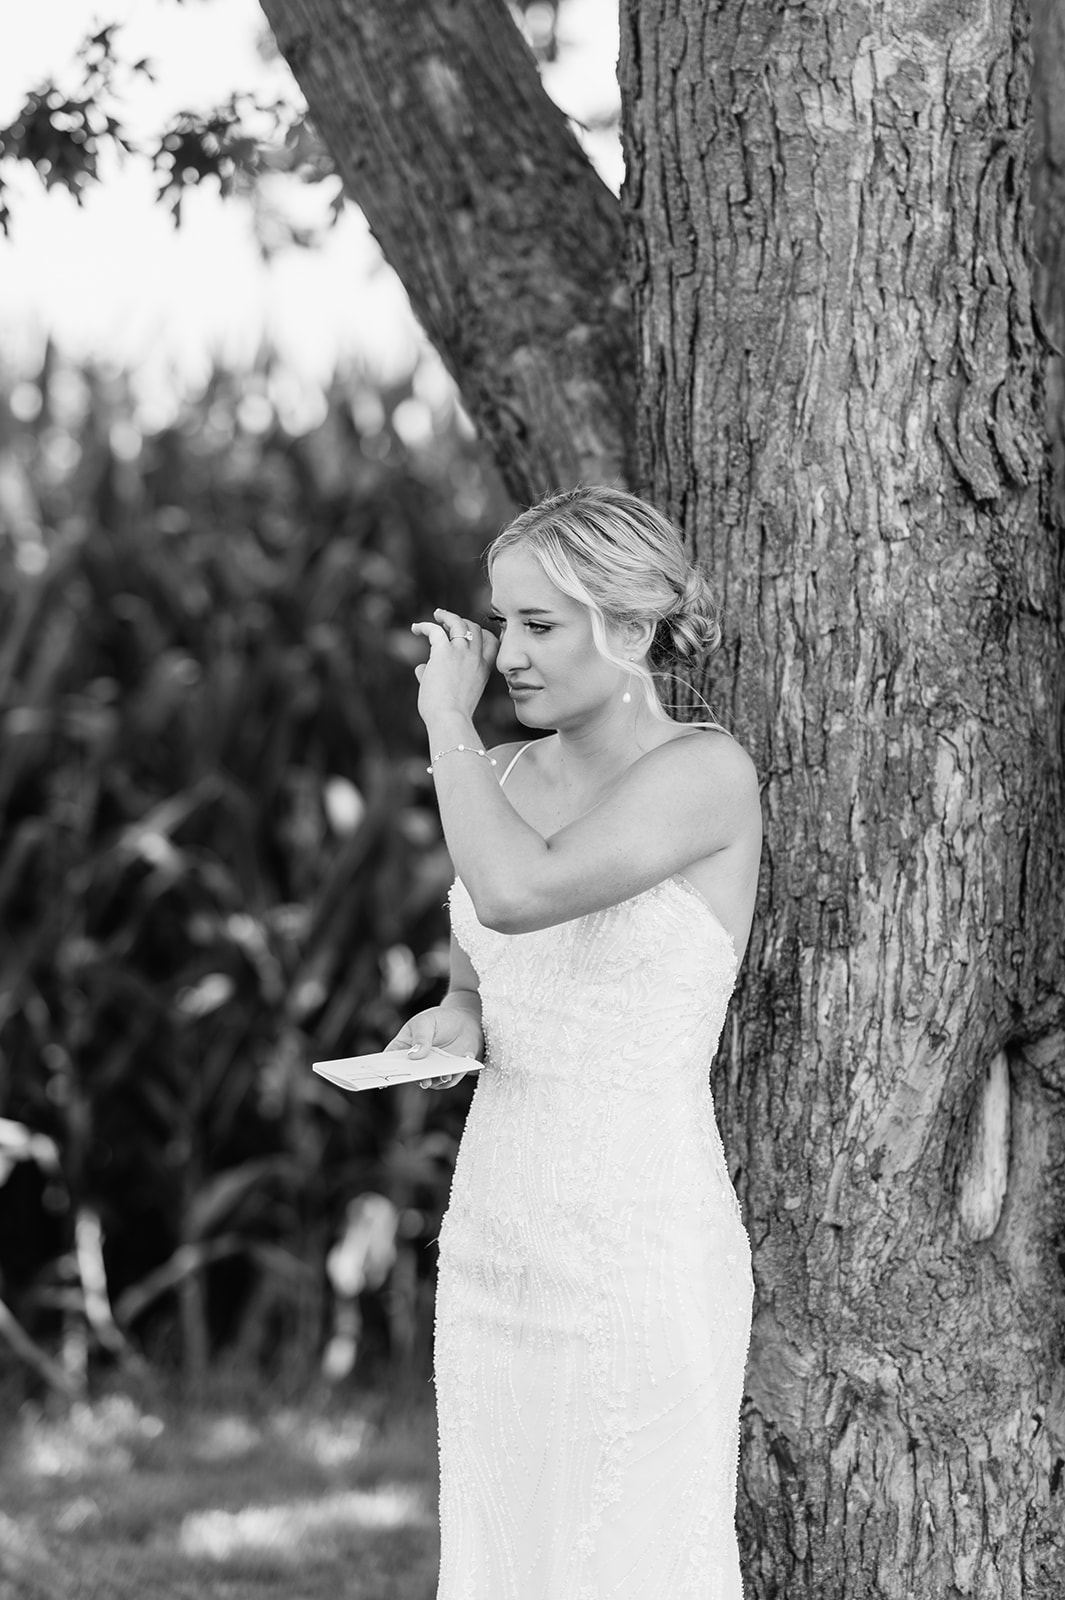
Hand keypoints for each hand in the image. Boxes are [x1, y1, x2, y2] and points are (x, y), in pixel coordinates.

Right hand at [385, 1004, 482, 1090]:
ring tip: (445, 1075)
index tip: (385, 1078)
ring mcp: (430, 1070)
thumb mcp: (426, 1021)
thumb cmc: (439, 1020)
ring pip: (430, 1082)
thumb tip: (413, 1055)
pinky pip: (448, 1081)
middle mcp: (415, 1063)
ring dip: (437, 1081)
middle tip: (424, 1081)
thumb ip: (420, 1037)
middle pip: (411, 1075)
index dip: (385, 1070)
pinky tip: (458, 1067)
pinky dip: (453, 1076)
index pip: (390, 1060)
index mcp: (403, 1047)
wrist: (463, 1022)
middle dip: (417, 1080)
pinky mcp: (447, 1074)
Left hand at [410, 607, 497, 723]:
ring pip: (459, 623)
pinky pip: (435, 630)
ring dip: (447, 616)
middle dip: (464, 622)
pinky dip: (425, 626)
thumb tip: (421, 669)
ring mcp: (461, 653)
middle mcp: (475, 659)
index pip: (491, 643)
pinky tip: (415, 629)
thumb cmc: (450, 715)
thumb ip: (439, 678)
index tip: (470, 633)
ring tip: (436, 615)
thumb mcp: (453, 696)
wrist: (450, 720)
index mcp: (483, 671)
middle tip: (449, 622)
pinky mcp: (444, 652)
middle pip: (475, 629)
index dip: (482, 634)